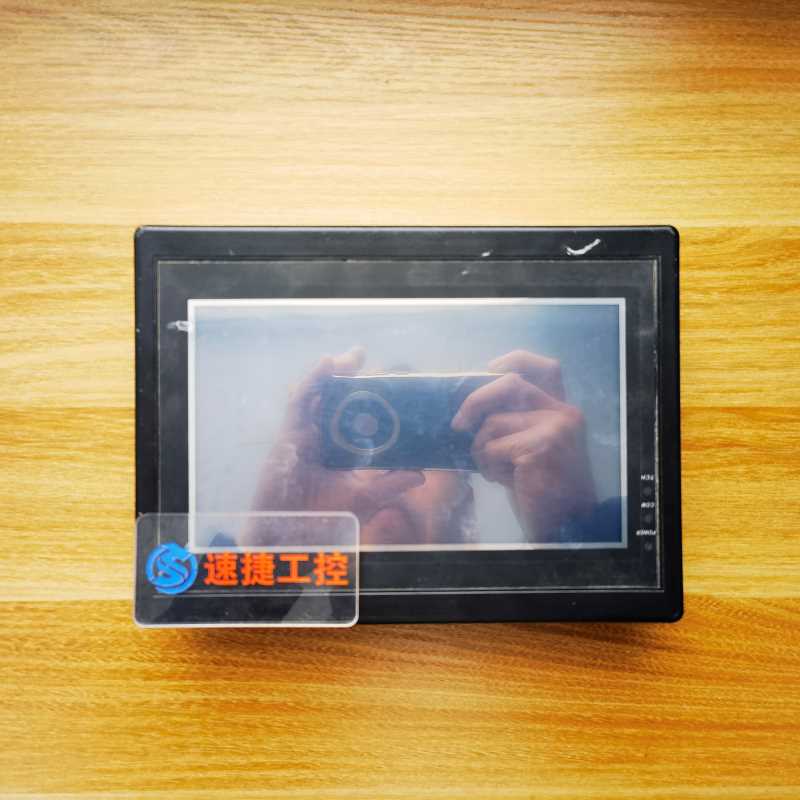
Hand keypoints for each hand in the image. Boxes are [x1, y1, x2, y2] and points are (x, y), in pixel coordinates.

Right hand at [244, 347, 424, 543]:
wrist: (293, 536)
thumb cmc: (323, 518)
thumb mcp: (365, 499)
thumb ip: (390, 484)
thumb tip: (420, 474)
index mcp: (336, 448)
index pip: (351, 414)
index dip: (363, 394)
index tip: (383, 378)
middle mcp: (319, 437)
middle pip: (331, 398)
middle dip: (345, 375)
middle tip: (361, 355)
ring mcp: (303, 434)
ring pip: (316, 394)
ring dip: (331, 372)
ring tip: (350, 356)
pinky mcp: (288, 435)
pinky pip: (300, 401)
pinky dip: (312, 381)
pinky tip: (327, 364)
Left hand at [452, 350, 596, 539]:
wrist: (566, 526)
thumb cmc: (540, 488)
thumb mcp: (528, 446)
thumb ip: (513, 420)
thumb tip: (469, 404)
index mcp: (562, 410)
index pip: (545, 367)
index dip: (513, 361)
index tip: (486, 371)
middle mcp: (564, 413)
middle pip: (510, 383)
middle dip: (475, 400)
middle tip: (458, 425)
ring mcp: (555, 428)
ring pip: (493, 423)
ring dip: (482, 450)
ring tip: (498, 470)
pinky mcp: (541, 448)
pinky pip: (493, 448)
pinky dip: (489, 467)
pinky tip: (507, 482)